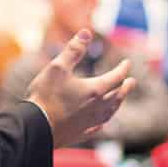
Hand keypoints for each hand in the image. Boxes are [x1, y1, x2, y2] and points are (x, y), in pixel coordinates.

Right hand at [26, 30, 136, 148]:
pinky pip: (97, 128)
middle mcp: (96, 108)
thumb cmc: (45, 96)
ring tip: (119, 100)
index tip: (127, 63)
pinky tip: (102, 123)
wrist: (36, 128)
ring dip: (117, 104)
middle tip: (132, 82)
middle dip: (125, 88)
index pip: (115, 78)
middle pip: (117, 97)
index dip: (123, 69)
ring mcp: (89, 123)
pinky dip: (103, 122)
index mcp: (94, 90)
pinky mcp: (80, 134)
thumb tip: (86, 33)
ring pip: (110, 113)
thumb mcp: (57, 67)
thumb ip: (73, 50)